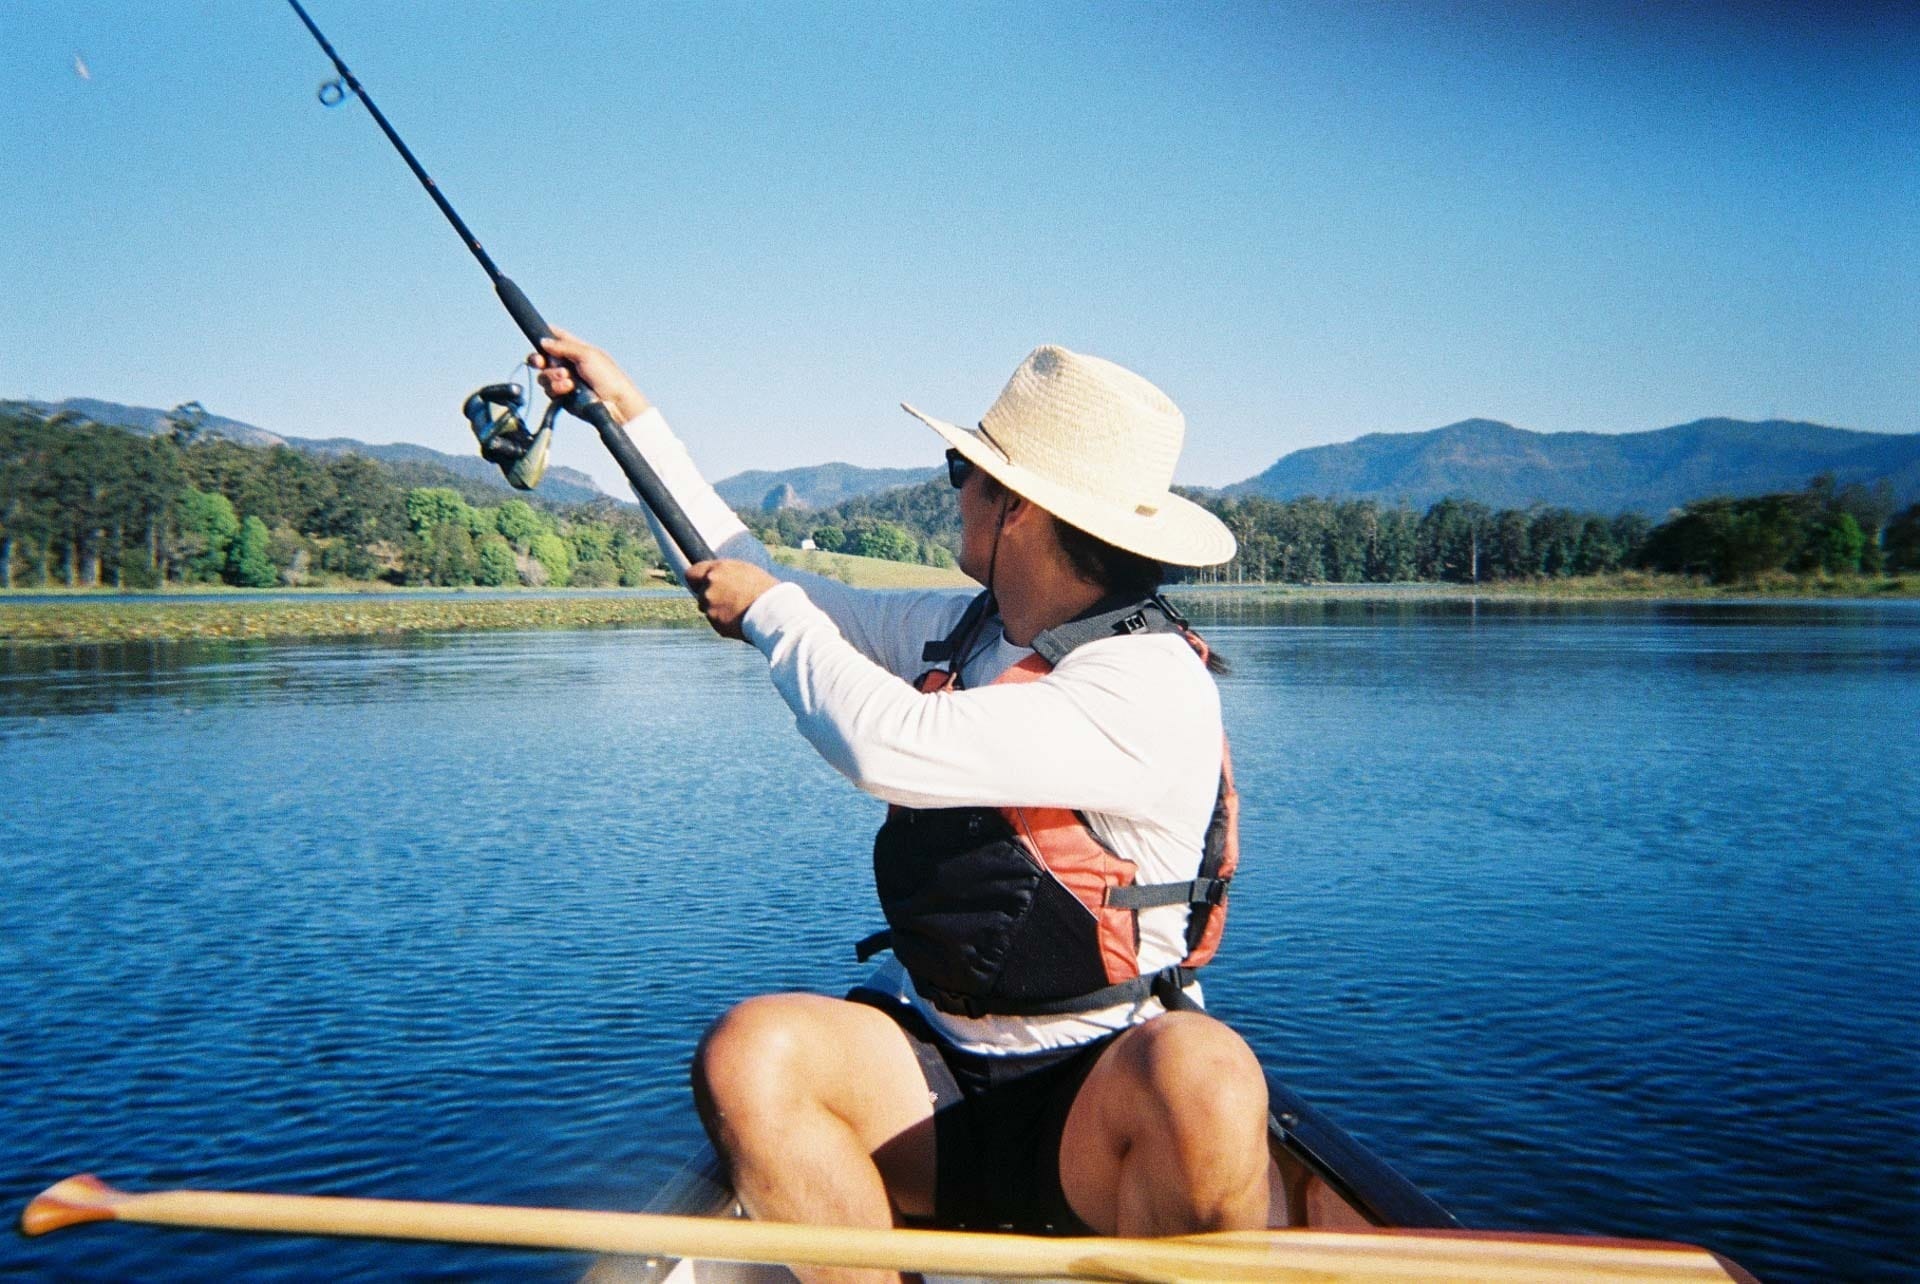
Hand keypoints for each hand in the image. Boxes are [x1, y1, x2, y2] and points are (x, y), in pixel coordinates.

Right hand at [529, 327, 650, 424]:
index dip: (544, 337)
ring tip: (569, 381)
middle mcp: (567, 364)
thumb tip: (543, 341)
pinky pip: (549, 390)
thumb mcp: (587, 355)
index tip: (539, 341)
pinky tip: (569, 389)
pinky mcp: (562, 396)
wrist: (615, 404)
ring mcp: (564, 381)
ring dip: (553, 377)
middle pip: (541, 358)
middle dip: (539, 360)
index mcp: (575, 349)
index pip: (556, 337)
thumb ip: (563, 346)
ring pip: (543, 376)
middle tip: (540, 362)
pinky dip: (557, 389)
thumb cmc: (608, 376)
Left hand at [685, 559, 779, 640]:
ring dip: (718, 611)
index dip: (696, 580)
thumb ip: (725, 573)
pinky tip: (740, 619)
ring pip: (707, 609)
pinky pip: (716, 622)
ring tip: (739, 610)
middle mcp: (709, 587)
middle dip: (710, 597)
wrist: (774, 611)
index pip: (691, 574)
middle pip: (700, 594)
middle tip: (729, 600)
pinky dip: (724, 622)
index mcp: (716, 570)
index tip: (701, 584)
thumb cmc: (765, 588)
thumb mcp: (744, 571)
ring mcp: (710, 606)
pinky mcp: (715, 623)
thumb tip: (713, 577)